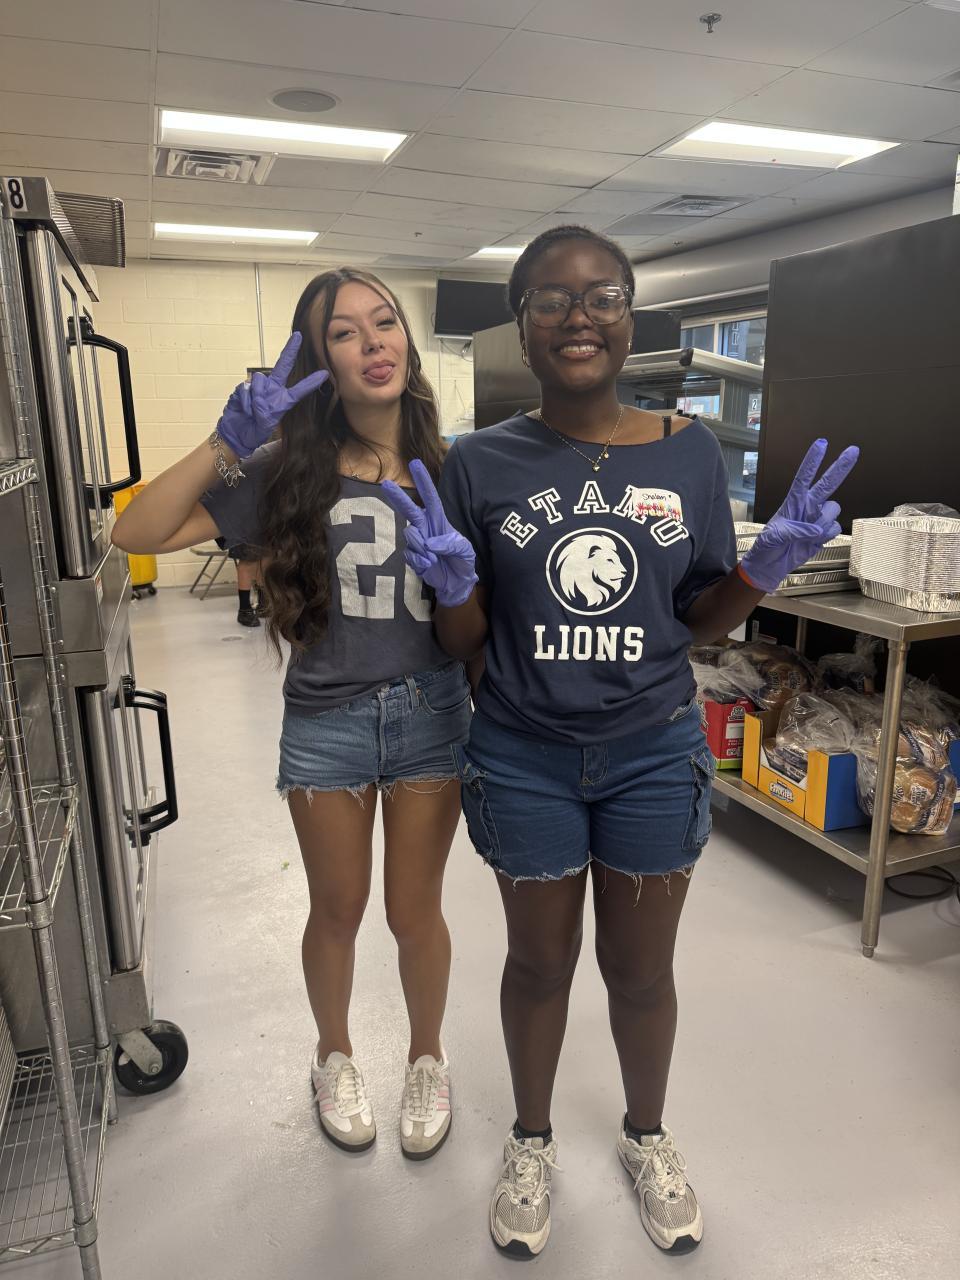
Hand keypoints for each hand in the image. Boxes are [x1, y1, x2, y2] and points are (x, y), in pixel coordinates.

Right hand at [216, 332, 328, 458]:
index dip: (311, 383)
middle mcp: (272, 389)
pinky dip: (245, 400)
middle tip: (298, 337)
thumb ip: (263, 409)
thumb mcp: (264, 424)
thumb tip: (256, 395)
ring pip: (260, 380)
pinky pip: (246, 388)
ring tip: (252, 412)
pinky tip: (244, 409)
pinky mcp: (244, 388)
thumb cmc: (254, 430)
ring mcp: (258, 387)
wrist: (236, 433)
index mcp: (283, 400)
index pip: (299, 390)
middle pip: (282, 366)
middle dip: (290, 350)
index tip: (325, 374)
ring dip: (256, 396)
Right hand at [381, 460, 478, 607]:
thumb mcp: (465, 550)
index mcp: (438, 520)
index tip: (415, 464)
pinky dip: (421, 561)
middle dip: (398, 497)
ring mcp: (416, 541)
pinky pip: (411, 554)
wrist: (456, 583)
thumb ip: (450, 544)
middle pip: (409, 510)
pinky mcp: (411, 556)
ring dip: (423, 547)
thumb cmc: (462, 561)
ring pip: (411, 535)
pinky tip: (429, 565)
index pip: (430, 498)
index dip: (423, 481)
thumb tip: (430, 542)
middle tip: (386, 484)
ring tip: (436, 558)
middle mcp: (424, 527)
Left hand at [740, 439, 859, 593]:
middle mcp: (808, 506)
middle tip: (853, 450)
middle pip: (827, 483)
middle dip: (840, 466)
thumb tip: (817, 529)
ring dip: (823, 522)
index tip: (821, 444)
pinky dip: (825, 537)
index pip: (803, 477)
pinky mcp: (824, 533)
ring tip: (806, 534)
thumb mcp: (774, 537)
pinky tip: (812, 541)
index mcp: (792, 502)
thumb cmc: (767, 546)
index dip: (812, 461)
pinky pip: (834, 529)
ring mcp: (817, 519)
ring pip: (833, 511)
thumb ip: (795, 531)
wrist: (770, 565)